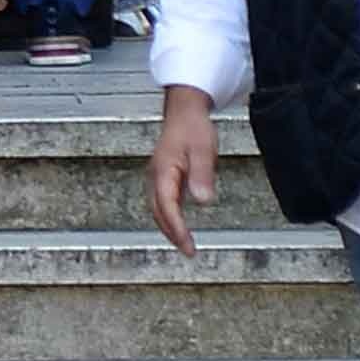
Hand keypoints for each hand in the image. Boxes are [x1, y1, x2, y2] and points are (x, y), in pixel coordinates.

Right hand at [147, 91, 220, 255]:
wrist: (184, 110)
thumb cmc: (193, 127)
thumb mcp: (203, 150)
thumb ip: (202, 175)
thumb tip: (202, 200)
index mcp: (163, 172)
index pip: (167, 207)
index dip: (177, 229)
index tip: (187, 245)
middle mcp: (156, 177)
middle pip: (159, 212)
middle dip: (172, 234)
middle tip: (188, 251)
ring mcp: (157, 177)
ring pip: (158, 209)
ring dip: (169, 227)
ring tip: (184, 243)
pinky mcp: (163, 176)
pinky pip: (163, 202)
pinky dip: (170, 216)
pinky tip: (180, 224)